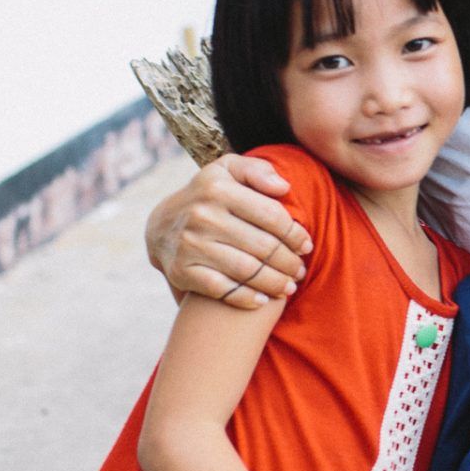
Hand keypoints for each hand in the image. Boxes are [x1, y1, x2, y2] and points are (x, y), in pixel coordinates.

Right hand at [145, 154, 311, 307]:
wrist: (162, 225)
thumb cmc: (209, 196)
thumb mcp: (228, 170)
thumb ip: (257, 170)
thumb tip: (284, 187)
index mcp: (217, 188)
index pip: (271, 215)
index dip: (295, 234)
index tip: (306, 245)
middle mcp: (202, 216)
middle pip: (262, 246)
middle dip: (289, 262)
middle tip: (300, 271)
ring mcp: (190, 245)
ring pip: (247, 270)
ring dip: (274, 283)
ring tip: (289, 287)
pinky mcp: (181, 271)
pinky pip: (222, 290)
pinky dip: (246, 298)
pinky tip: (263, 300)